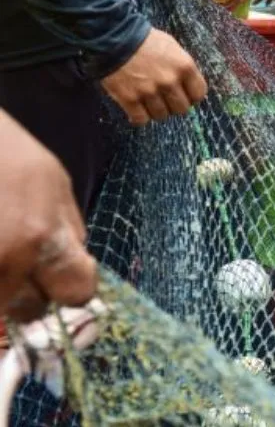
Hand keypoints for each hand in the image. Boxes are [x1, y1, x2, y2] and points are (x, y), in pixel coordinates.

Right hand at [0, 111, 97, 322]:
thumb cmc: (8, 154)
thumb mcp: (55, 184)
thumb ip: (69, 229)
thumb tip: (77, 264)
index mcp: (43, 238)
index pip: (76, 293)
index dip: (73, 286)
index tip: (65, 278)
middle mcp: (7, 260)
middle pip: (30, 310)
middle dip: (31, 295)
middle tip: (23, 266)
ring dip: (2, 289)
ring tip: (5, 249)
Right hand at [100, 28, 207, 125]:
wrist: (113, 37)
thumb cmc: (144, 40)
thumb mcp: (172, 47)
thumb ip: (182, 67)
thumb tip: (188, 85)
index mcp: (184, 67)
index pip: (199, 94)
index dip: (191, 96)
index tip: (184, 94)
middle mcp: (170, 81)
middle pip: (181, 109)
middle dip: (174, 104)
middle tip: (165, 98)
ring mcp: (149, 92)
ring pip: (161, 116)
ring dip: (156, 110)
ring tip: (148, 100)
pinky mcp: (130, 99)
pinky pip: (141, 119)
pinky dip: (139, 116)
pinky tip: (137, 108)